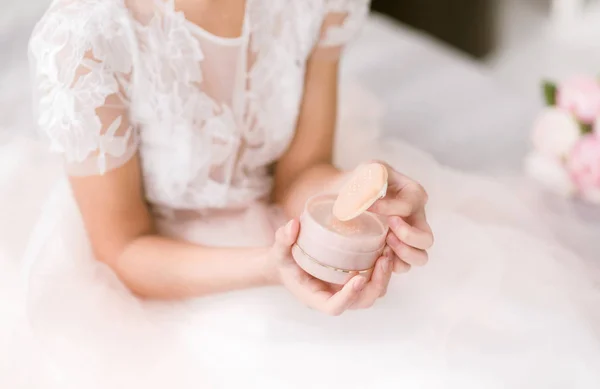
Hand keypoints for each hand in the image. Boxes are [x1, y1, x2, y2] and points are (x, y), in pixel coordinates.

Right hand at [268, 220, 393, 314]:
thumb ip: (283, 239)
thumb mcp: (279, 250)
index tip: (358, 278)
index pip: (334, 307)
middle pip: (362, 302)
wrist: (289, 263)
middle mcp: (335, 297)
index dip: (348, 297)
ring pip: (372, 293)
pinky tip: (387, 248)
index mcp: (315, 297)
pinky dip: (384, 269)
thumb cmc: (284, 261)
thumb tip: (293, 225)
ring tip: (388, 252)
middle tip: (383, 259)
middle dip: (377, 284)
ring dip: (384, 276)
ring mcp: (347, 290)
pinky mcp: (354, 279)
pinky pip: (374, 281)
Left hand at [368, 162, 433, 272]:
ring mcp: (410, 237)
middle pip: (426, 238)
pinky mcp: (398, 250)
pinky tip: (378, 255)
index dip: (387, 209)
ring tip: (385, 245)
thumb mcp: (367, 171)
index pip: (408, 206)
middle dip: (407, 236)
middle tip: (388, 231)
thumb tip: (373, 200)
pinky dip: (393, 265)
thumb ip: (372, 178)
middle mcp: (417, 217)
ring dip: (403, 254)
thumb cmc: (360, 181)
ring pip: (421, 257)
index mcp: (414, 194)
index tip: (366, 207)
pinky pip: (404, 266)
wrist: (347, 194)